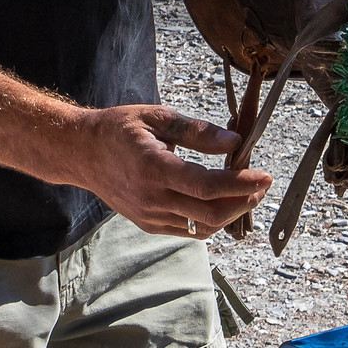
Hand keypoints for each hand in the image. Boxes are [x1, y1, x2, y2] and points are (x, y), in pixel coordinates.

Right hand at [70, 103, 271, 237]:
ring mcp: (150, 216)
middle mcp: (152, 199)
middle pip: (210, 213)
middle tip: (262, 183)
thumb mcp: (158, 117)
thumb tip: (234, 140)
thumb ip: (198, 132)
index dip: (241, 183)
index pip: (208, 186)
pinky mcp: (149, 224)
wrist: (83, 153)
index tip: (264, 175)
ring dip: (230, 214)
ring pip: (202, 227)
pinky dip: (211, 220)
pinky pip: (188, 231)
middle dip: (243, 201)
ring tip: (247, 193)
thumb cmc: (119, 129)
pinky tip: (222, 202)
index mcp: (154, 168)